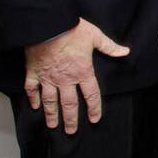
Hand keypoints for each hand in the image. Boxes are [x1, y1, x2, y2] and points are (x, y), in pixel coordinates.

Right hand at [24, 18, 128, 132]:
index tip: (94, 118)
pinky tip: (35, 106)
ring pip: (50, 101)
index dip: (94, 108)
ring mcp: (48, 77)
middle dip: (71, 119)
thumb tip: (124, 51)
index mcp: (82, 71)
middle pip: (70, 103)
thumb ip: (109, 46)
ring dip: (52, 114)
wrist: (47, 26)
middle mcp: (65, 78)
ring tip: (53, 125)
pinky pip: (32, 89)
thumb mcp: (95, 36)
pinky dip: (33, 98)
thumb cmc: (71, 30)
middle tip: (71, 131)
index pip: (91, 94)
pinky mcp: (34, 73)